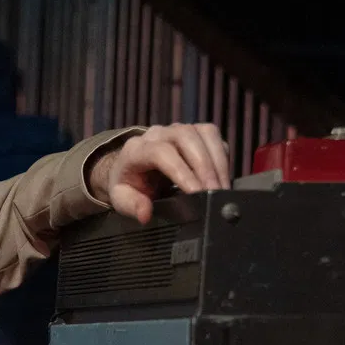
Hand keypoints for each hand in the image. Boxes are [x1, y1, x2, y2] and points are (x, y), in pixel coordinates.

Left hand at [89, 123, 229, 223]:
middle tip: (215, 192)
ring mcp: (178, 129)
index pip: (161, 153)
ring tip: (222, 187)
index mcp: (136, 149)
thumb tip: (146, 214)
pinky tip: (223, 177)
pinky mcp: (195, 132)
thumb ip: (131, 206)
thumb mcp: (121, 199)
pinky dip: (222, 157)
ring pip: (204, 133)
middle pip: (186, 137)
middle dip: (205, 166)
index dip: (182, 172)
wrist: (132, 168)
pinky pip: (214, 137)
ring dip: (218, 160)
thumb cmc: (128, 184)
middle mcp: (158, 134)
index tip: (197, 193)